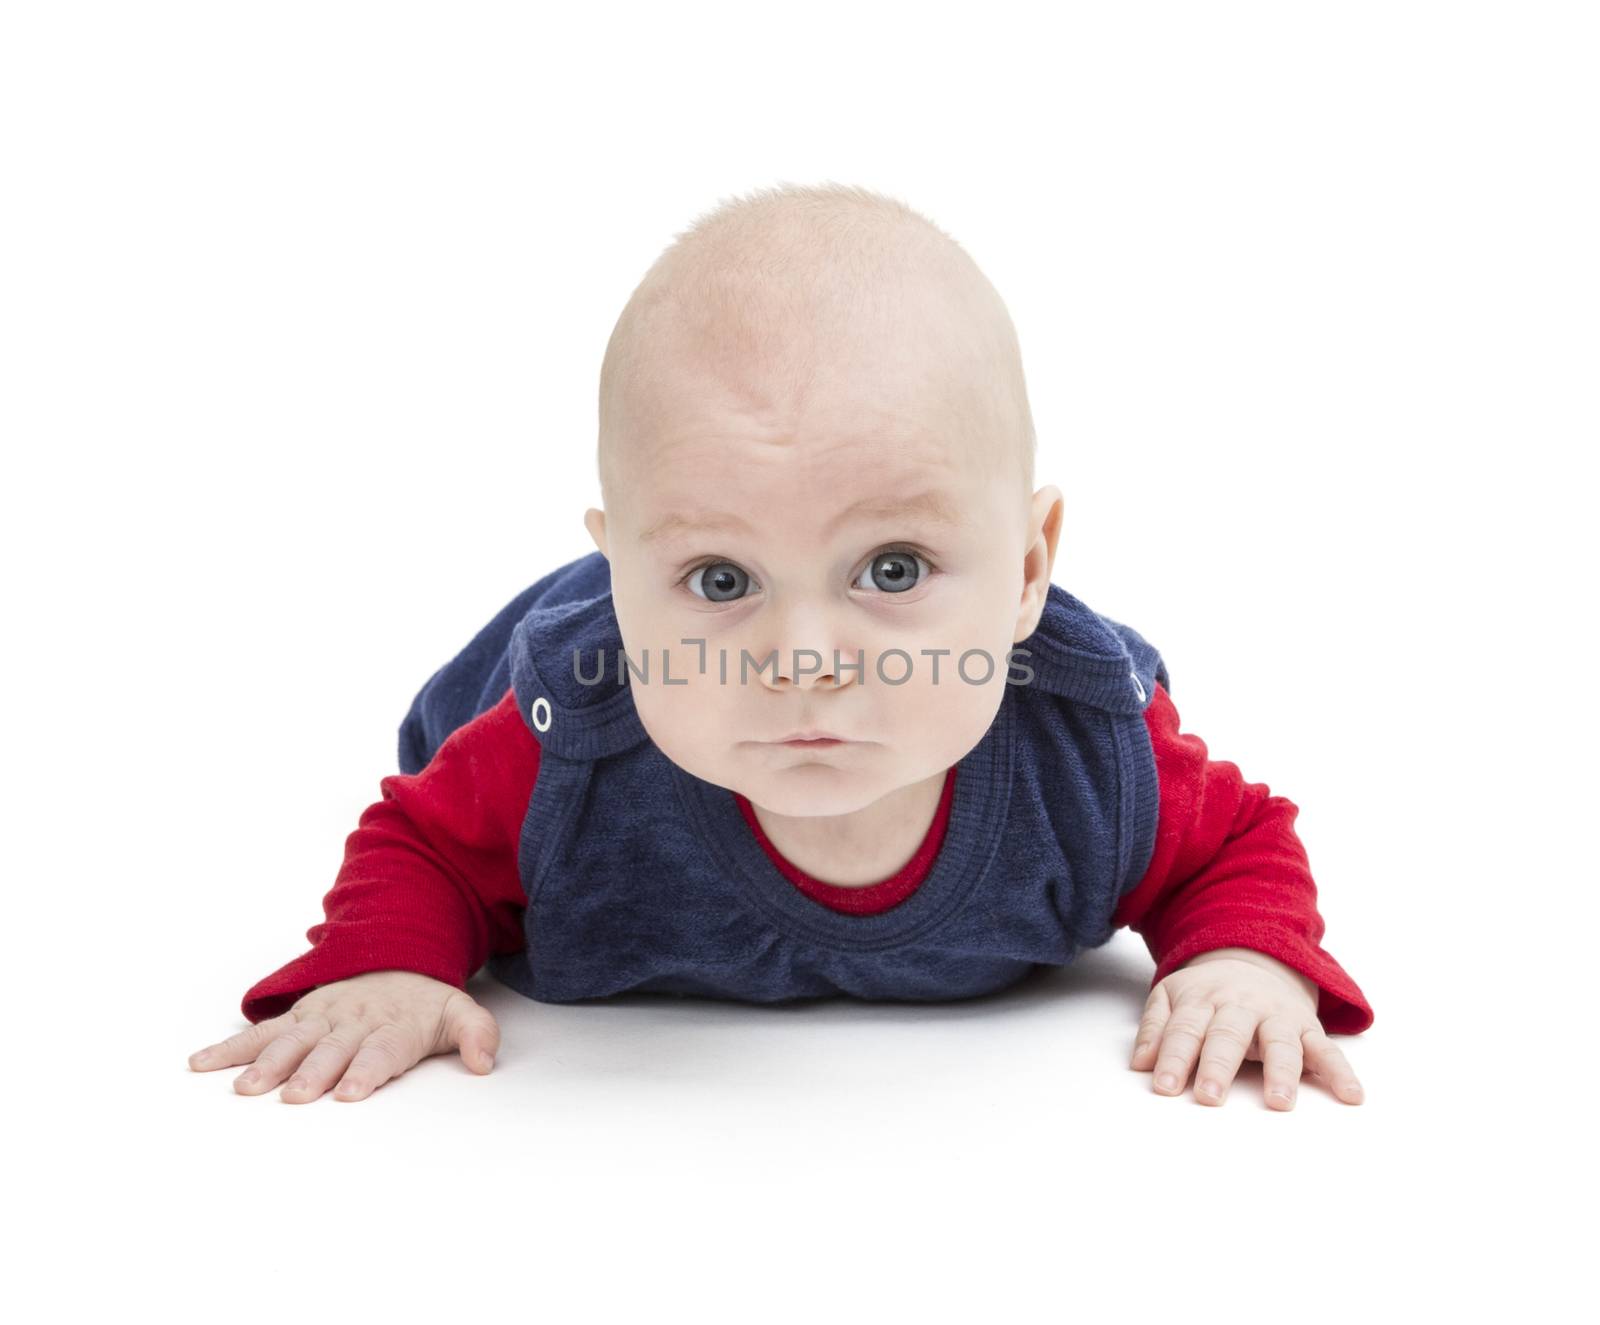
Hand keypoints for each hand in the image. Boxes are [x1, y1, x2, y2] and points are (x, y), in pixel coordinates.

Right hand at [187, 969, 499, 1103]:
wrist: (396, 958)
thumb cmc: (424, 1002)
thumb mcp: (460, 1012)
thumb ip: (477, 1035)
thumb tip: (485, 1063)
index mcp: (393, 1026)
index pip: (381, 1050)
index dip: (366, 1070)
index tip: (350, 1092)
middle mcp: (353, 1021)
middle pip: (332, 1049)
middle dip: (313, 1072)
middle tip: (295, 1097)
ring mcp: (321, 1018)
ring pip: (292, 1040)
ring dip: (269, 1064)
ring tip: (246, 1089)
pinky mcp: (297, 1016)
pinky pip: (262, 1032)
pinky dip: (231, 1047)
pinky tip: (201, 1063)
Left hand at [1128, 947, 1364, 1109]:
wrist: (1256, 957)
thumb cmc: (1208, 992)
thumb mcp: (1172, 996)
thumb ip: (1155, 1027)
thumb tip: (1139, 1064)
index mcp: (1202, 999)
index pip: (1184, 1029)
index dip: (1173, 1058)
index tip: (1164, 1089)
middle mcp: (1240, 1006)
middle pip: (1228, 1035)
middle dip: (1218, 1065)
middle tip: (1210, 1097)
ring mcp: (1276, 1016)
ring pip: (1279, 1043)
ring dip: (1280, 1072)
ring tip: (1279, 1102)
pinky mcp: (1306, 1027)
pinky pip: (1326, 1050)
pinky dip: (1340, 1073)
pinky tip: (1351, 1096)